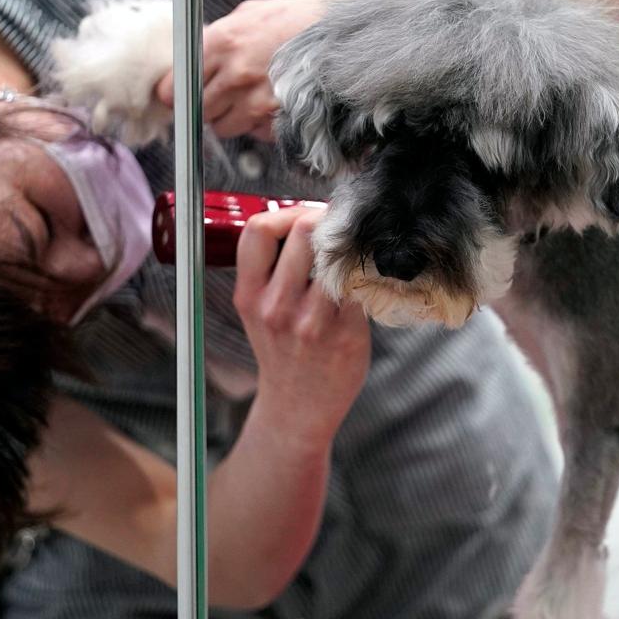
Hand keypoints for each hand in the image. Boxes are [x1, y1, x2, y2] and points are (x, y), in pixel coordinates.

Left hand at [155, 0, 331, 139]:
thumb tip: (191, 58)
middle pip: (198, 110)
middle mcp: (236, 73)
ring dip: (232, 117)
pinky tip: (272, 104)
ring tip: (250, 98)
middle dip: (207, 104)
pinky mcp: (279, 121)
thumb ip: (217, 37)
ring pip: (223, 127)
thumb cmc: (302, 19)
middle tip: (222, 93)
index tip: (178, 95)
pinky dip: (259, 126)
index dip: (176, 93)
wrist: (348, 35)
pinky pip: (254, 134)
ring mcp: (257, 101)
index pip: (176, 86)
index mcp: (222, 42)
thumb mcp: (251, 13)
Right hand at [231, 205, 370, 445]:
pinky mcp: (348, 333)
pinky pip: (363, 283)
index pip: (258, 229)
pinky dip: (368, 271)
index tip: (302, 217)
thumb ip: (272, 267)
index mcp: (250, 295)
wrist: (298, 406)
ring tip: (352, 250)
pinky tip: (367, 274)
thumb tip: (308, 217)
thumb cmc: (283, 350)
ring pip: (339, 253)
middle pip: (306, 230)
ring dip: (351, 243)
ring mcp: (313, 321)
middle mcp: (277, 307)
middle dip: (325, 219)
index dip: (286, 212)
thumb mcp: (258, 308)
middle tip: (336, 228)